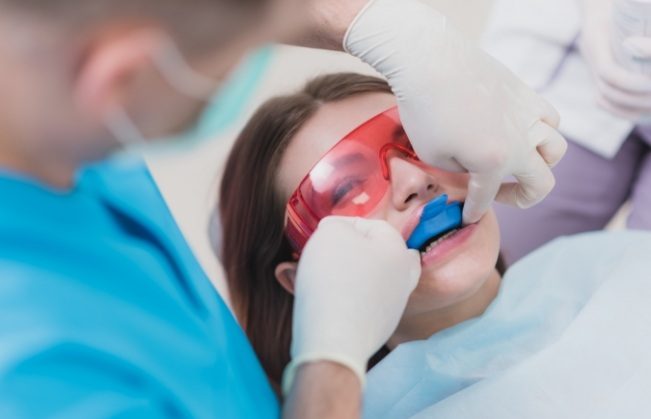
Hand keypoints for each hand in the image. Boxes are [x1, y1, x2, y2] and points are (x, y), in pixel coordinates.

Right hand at [283, 216, 420, 393]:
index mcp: (398, 248)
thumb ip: (336, 225)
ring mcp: (393, 305)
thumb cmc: (333, 279)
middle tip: (319, 259)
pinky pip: (358, 305)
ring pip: (364, 280)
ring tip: (308, 279)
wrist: (334, 340)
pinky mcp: (379, 328)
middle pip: (372, 254)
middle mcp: (403, 276)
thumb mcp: (330, 233)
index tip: (319, 237)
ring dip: (339, 277)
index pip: (369, 225)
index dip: (341, 227)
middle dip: (343, 254)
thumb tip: (338, 233)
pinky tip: (320, 303)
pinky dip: (341, 300)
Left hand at [344, 0, 566, 222]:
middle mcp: (520, 142)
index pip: (486, 198)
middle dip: (522, 198)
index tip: (466, 217)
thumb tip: (472, 171)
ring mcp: (528, 116)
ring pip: (556, 149)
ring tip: (518, 163)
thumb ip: (459, 172)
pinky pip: (550, 118)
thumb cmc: (424, 110)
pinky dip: (543, 131)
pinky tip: (523, 132)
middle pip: (542, 183)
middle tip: (500, 195)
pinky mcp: (526, 94)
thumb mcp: (432, 156)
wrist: (430, 61)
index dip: (473, 211)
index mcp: (494, 163)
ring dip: (541, 164)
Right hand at [580, 8, 650, 120]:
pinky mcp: (598, 76)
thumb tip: (637, 47)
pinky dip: (621, 110)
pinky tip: (641, 114)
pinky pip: (604, 100)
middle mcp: (591, 57)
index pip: (608, 72)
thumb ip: (644, 36)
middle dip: (636, 99)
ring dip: (630, 108)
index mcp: (596, 40)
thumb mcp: (628, 10)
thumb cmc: (622, 5)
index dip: (629, 82)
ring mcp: (592, 68)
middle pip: (608, 91)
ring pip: (605, 99)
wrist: (601, 5)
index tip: (650, 83)